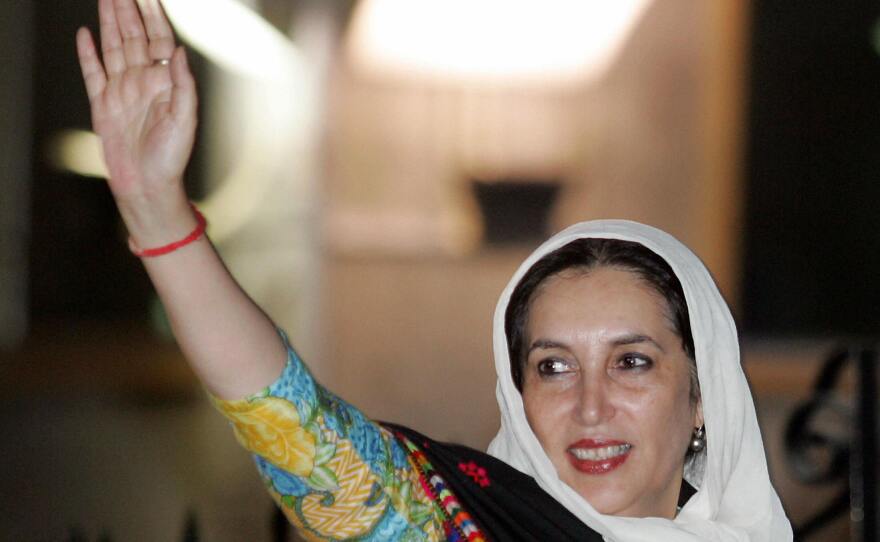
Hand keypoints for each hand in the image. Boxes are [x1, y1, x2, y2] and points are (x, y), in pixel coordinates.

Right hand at [77, 0, 196, 239]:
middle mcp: (142, 82)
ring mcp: (121, 92)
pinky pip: (92, 73)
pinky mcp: (102, 105)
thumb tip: (181, 52)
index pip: (159, 40)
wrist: (147, 185)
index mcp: (164, 83)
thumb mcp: (185, 120)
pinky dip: (88, 54)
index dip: (153, 16)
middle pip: (133, 37)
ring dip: (109, 22)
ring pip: (113, 48)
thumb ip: (184, 85)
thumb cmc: (172, 157)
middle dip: (128, 10)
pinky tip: (85, 34)